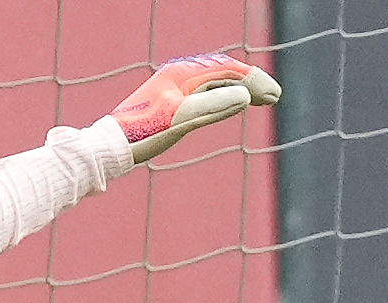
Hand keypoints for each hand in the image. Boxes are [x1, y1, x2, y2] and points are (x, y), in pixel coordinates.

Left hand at [112, 53, 280, 164]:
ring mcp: (175, 88)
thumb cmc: (143, 133)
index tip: (274, 96)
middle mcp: (180, 75)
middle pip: (224, 73)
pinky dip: (224, 97)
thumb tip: (244, 95)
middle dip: (251, 84)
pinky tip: (234, 104)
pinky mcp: (172, 102)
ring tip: (262, 100)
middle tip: (275, 97)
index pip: (227, 71)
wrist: (112, 146)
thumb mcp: (181, 119)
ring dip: (240, 91)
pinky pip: (205, 93)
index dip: (254, 82)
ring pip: (216, 83)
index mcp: (183, 74)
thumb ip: (212, 106)